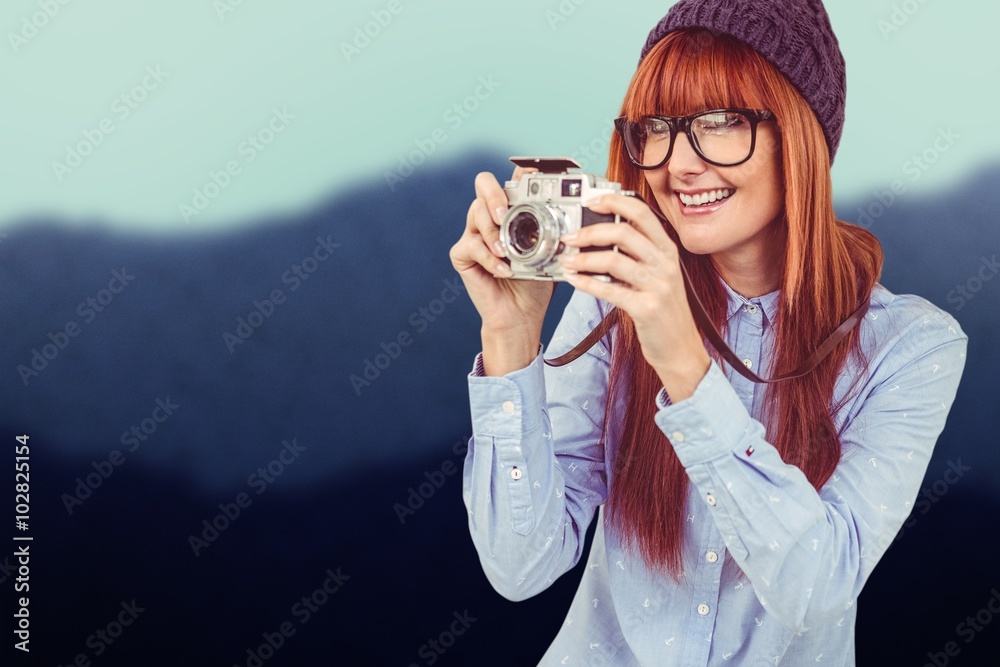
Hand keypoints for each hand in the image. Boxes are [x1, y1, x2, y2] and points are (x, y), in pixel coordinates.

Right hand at [449, 167, 555, 374]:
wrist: (521, 314)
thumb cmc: (535, 282)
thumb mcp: (551, 253)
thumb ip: (554, 231)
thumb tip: (570, 214)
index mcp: (511, 212)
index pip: (512, 181)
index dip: (520, 173)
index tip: (534, 174)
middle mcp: (490, 218)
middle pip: (483, 184)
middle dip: (495, 193)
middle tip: (505, 214)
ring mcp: (474, 234)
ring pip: (476, 212)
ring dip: (493, 231)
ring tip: (505, 251)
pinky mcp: (462, 254)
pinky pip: (472, 246)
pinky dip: (490, 259)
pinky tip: (504, 270)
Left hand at [557, 194, 709, 401]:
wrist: (681, 349)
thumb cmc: (664, 311)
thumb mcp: (658, 275)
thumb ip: (638, 255)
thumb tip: (601, 236)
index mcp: (667, 250)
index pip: (641, 213)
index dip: (615, 202)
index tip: (591, 200)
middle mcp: (664, 264)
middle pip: (623, 233)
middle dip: (590, 232)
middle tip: (569, 237)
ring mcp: (657, 286)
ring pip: (614, 261)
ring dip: (584, 259)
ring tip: (567, 260)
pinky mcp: (646, 308)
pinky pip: (610, 290)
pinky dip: (587, 283)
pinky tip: (574, 280)